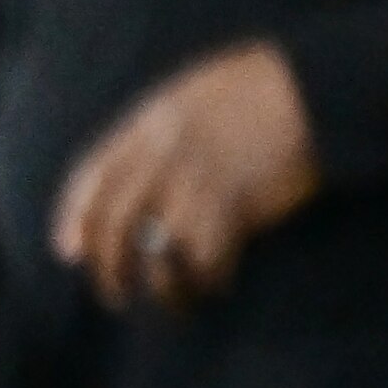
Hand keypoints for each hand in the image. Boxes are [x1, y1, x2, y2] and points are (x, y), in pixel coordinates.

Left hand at [53, 40, 315, 315]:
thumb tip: (139, 170)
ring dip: (160, 286)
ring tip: (171, 303)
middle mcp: (161, 154)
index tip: (68, 253)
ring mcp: (195, 180)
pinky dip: (208, 278)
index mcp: (147, 122)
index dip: (74, 219)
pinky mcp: (235, 202)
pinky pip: (205, 256)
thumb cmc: (263, 85)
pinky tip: (217, 284)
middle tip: (114, 296)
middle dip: (107, 268)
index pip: (91, 178)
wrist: (319, 84)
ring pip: (156, 250)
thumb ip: (161, 128)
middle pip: (114, 223)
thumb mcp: (195, 93)